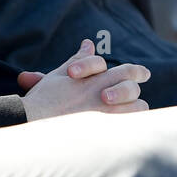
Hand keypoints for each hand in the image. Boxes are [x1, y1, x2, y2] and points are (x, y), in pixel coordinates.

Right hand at [19, 39, 150, 119]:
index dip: (134, 71)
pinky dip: (133, 124)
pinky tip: (131, 126)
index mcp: (93, 79)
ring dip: (136, 106)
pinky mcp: (106, 132)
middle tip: (144, 79)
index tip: (143, 73)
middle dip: (138, 82)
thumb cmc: (42, 100)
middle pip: (131, 85)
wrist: (32, 122)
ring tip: (134, 107)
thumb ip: (78, 60)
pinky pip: (131, 127)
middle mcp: (102, 94)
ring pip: (137, 106)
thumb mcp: (58, 75)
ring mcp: (106, 114)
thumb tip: (89, 44)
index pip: (121, 70)